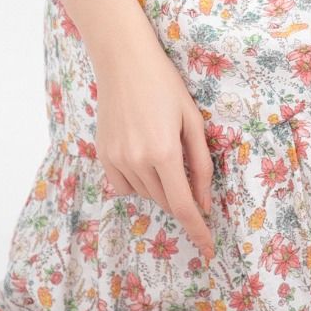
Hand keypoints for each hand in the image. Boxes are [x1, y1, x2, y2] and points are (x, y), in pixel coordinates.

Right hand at [95, 47, 216, 264]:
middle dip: (181, 197)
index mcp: (165, 152)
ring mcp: (116, 159)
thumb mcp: (193, 122)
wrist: (124, 62)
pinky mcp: (102, 155)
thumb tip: (203, 203)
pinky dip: (138, 182)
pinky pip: (124, 186)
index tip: (207, 248)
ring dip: (160, 187)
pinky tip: (142, 157)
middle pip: (165, 201)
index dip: (197, 230)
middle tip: (185, 168)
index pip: (184, 206)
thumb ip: (201, 165)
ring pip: (146, 195)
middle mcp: (138, 161)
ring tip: (162, 151)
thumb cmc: (166, 86)